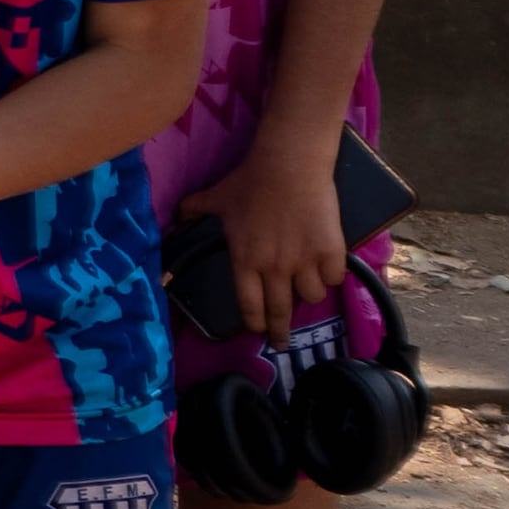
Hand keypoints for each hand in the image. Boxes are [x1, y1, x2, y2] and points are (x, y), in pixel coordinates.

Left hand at [178, 148, 351, 337]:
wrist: (288, 166)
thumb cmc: (249, 182)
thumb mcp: (214, 198)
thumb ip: (193, 211)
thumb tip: (174, 217)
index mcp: (245, 261)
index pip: (249, 305)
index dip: (255, 322)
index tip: (259, 331)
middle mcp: (274, 268)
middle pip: (280, 312)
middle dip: (281, 332)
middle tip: (283, 342)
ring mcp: (304, 262)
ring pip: (312, 296)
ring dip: (309, 294)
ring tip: (307, 286)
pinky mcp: (331, 252)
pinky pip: (334, 278)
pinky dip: (331, 276)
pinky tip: (328, 268)